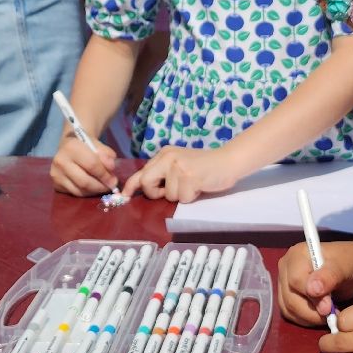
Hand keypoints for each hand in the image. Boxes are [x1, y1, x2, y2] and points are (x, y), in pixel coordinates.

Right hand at [51, 134, 118, 196]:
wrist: (69, 146)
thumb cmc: (87, 146)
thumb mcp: (99, 146)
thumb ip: (107, 155)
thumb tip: (111, 168)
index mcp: (71, 147)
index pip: (92, 165)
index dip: (105, 175)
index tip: (114, 180)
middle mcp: (60, 161)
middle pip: (84, 182)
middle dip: (101, 186)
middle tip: (110, 186)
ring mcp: (56, 174)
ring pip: (80, 191)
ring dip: (95, 191)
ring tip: (103, 187)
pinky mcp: (56, 184)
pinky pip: (75, 194)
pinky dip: (87, 193)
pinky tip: (93, 188)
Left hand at [122, 145, 245, 202]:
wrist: (228, 161)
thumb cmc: (203, 167)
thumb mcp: (178, 165)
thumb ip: (162, 174)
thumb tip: (140, 188)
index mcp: (164, 154)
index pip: (141, 172)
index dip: (131, 185)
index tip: (124, 195)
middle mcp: (168, 157)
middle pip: (146, 183)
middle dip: (155, 193)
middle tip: (169, 192)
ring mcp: (179, 166)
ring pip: (168, 195)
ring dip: (180, 195)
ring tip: (192, 184)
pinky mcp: (190, 176)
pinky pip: (183, 198)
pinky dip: (191, 197)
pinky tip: (200, 186)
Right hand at [276, 237, 352, 325]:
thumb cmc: (349, 263)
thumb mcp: (344, 267)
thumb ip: (329, 276)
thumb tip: (312, 290)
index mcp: (297, 254)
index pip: (295, 280)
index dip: (311, 296)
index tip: (329, 306)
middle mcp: (286, 267)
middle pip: (290, 297)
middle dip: (311, 311)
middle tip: (331, 313)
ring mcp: (284, 283)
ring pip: (288, 309)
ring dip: (309, 318)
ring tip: (329, 314)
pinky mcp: (287, 296)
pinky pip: (290, 314)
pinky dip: (306, 319)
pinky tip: (321, 315)